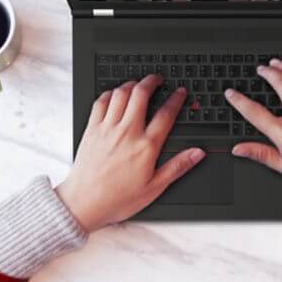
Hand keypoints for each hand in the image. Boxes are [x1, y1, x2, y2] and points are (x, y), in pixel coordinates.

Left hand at [56, 74, 205, 230]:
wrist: (84, 203)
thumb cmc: (117, 199)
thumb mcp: (154, 188)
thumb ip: (177, 167)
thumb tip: (197, 153)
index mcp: (146, 146)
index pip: (166, 114)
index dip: (175, 99)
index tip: (180, 92)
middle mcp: (127, 132)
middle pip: (141, 94)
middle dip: (151, 81)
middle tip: (157, 79)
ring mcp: (107, 128)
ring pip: (121, 94)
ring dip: (131, 84)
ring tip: (138, 83)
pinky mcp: (92, 130)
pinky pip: (101, 102)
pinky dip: (110, 94)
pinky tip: (114, 95)